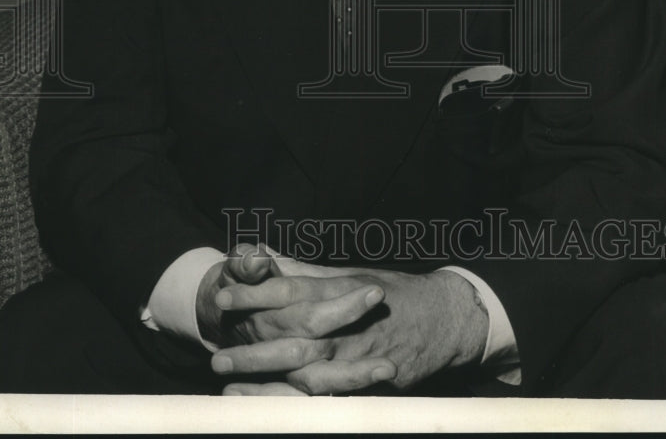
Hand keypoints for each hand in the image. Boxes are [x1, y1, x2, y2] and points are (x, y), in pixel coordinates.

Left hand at [211, 263, 488, 394]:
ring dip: (270, 384)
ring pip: (309, 374)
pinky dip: (301, 405)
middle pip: (295, 337)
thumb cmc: (394, 292)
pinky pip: (333, 398)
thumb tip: (265, 256)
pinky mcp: (373, 384)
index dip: (255, 294)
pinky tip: (274, 409)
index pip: (292, 290)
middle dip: (254, 349)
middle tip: (218, 356)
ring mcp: (362, 357)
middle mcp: (350, 324)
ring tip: (232, 390)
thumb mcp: (350, 274)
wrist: (447, 317)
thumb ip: (306, 273)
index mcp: (342, 290)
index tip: (223, 296)